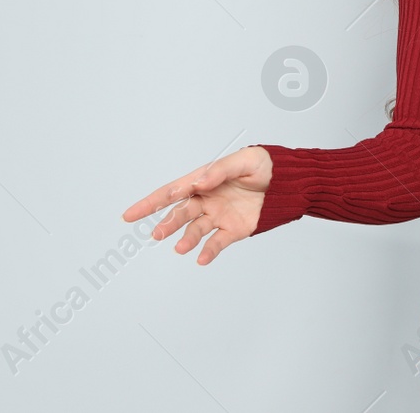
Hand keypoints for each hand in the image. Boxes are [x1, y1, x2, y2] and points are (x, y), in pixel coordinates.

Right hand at [121, 146, 272, 264]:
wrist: (290, 182)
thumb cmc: (265, 165)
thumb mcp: (245, 161)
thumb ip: (220, 171)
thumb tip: (198, 181)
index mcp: (204, 180)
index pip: (172, 191)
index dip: (150, 203)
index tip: (130, 215)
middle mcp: (207, 200)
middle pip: (180, 213)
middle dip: (167, 223)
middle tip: (157, 234)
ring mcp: (219, 216)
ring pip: (195, 230)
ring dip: (186, 239)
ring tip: (181, 248)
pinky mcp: (234, 230)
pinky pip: (217, 243)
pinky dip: (208, 252)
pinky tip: (200, 259)